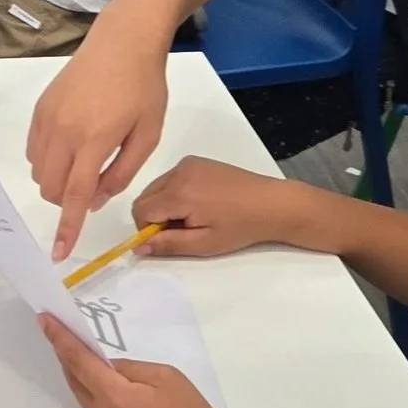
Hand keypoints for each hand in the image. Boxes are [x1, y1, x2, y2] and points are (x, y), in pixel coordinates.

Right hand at [27, 7, 169, 258]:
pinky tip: (72, 147)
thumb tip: (96, 199)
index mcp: (95, 139)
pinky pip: (33, 150)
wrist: (123, 41)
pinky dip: (48, 161)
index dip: (67, 227)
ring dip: (58, 182)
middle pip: (52, 188)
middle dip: (69, 201)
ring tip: (85, 163)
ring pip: (39, 172)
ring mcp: (47, 118)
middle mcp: (63, 130)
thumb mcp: (148, 134)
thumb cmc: (144, 87)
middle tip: (95, 184)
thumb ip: (122, 172)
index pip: (76, 195)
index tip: (59, 252)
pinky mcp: (40, 108)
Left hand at [40, 314, 240, 407]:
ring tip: (127, 390)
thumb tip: (108, 369)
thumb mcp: (168, 378)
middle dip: (72, 363)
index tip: (43, 320)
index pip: (78, 361)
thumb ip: (131, 369)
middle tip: (74, 344)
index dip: (59, 339)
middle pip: (77, 385)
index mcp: (115, 397)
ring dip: (97, 393)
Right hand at [132, 155, 309, 257]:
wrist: (270, 203)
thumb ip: (168, 244)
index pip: (140, 210)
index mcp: (178, 193)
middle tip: (184, 229)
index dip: (148, 229)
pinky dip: (174, 192)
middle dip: (155, 216)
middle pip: (145, 197)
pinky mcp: (195, 161)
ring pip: (156, 188)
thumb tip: (137, 247)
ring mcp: (187, 163)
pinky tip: (200, 202)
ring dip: (164, 205)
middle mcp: (178, 172)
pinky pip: (170, 178)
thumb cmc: (240, 227)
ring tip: (194, 216)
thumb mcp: (203, 243)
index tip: (170, 238)